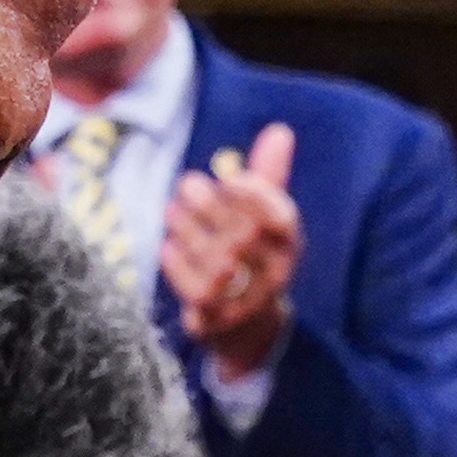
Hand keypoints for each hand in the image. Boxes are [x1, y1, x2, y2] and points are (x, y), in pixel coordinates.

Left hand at [161, 122, 303, 379]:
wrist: (247, 325)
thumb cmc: (252, 256)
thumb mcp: (264, 218)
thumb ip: (268, 176)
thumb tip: (279, 130)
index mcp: (288, 244)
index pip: (280, 218)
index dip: (257, 195)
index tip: (230, 176)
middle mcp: (274, 274)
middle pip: (244, 237)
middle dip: (212, 206)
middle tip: (187, 183)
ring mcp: (247, 299)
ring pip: (217, 262)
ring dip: (189, 230)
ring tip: (171, 209)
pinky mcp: (218, 319)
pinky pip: (196, 290)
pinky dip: (178, 265)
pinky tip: (167, 246)